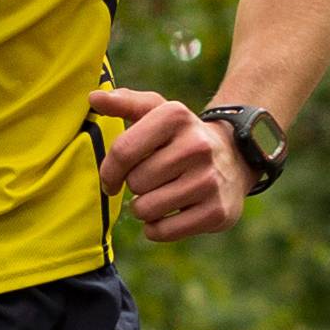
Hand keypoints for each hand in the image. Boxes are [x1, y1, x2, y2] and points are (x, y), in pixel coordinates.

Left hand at [92, 86, 247, 240]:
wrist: (235, 158)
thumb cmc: (181, 137)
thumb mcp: (158, 112)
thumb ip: (124, 103)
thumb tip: (94, 97)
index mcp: (175, 116)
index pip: (122, 152)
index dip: (109, 171)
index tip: (112, 179)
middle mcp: (197, 146)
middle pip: (135, 182)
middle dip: (135, 186)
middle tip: (152, 180)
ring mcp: (209, 181)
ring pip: (146, 209)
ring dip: (144, 209)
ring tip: (160, 196)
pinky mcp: (217, 212)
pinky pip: (163, 232)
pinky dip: (157, 229)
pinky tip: (169, 214)